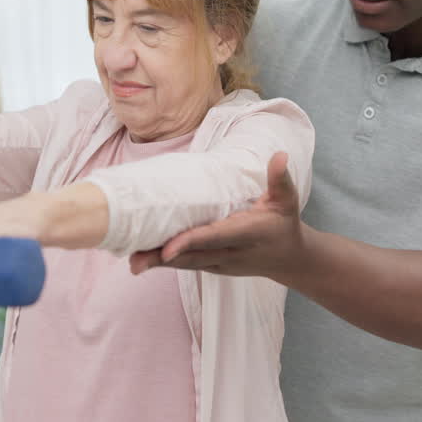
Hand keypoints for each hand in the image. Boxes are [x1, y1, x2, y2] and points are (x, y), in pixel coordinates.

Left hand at [129, 152, 306, 278]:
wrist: (289, 259)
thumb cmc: (284, 223)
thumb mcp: (287, 200)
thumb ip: (279, 179)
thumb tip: (280, 155)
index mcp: (247, 233)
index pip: (214, 238)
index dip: (190, 242)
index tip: (167, 248)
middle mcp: (231, 253)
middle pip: (192, 257)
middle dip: (163, 259)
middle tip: (134, 260)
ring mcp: (220, 263)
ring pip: (186, 264)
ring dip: (158, 263)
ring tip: (131, 260)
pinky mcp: (213, 266)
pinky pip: (187, 264)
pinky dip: (166, 262)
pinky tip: (143, 257)